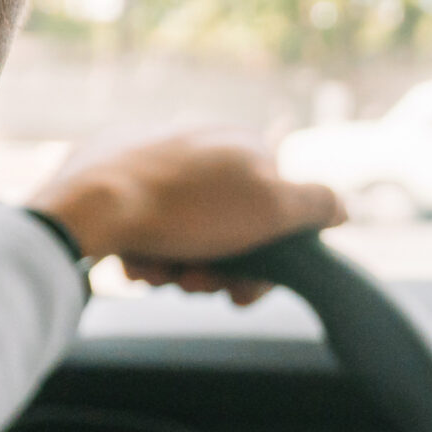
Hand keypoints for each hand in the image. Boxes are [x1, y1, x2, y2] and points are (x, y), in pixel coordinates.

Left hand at [29, 128, 343, 305]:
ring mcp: (147, 152)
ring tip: (158, 276)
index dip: (264, 261)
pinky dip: (144, 249)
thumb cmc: (188, 211)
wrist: (90, 208)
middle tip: (196, 286)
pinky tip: (133, 265)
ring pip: (182, 229)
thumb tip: (342, 208)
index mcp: (238, 140)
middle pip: (224, 224)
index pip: (271, 209)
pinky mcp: (105, 171)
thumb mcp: (274, 208)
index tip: (242, 294)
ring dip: (178, 265)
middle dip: (217, 266)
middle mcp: (194, 137)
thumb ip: (317, 204)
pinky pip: (140, 222)